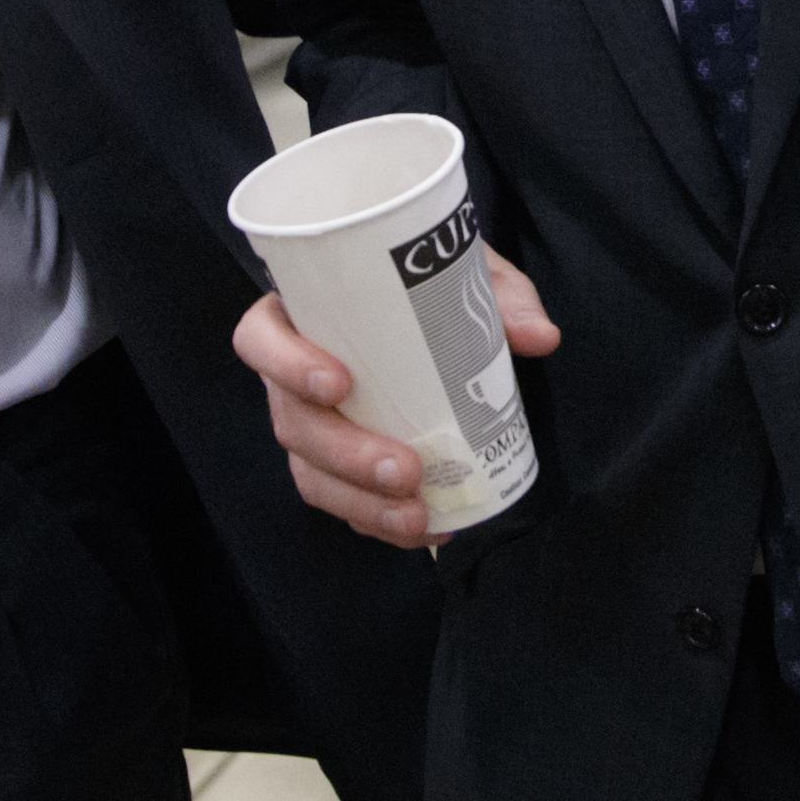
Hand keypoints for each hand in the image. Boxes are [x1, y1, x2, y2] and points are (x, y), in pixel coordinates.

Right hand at [240, 250, 560, 548]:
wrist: (433, 308)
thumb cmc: (428, 281)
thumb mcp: (464, 272)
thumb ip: (501, 297)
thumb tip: (539, 337)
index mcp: (300, 314)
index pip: (260, 338)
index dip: (286, 365)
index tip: (340, 384)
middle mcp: (291, 375)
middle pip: (293, 424)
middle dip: (347, 457)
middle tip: (408, 470)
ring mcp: (310, 425)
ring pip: (312, 475)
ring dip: (361, 504)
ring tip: (418, 518)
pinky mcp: (335, 465)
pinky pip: (344, 502)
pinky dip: (381, 521)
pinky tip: (431, 528)